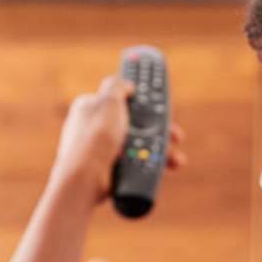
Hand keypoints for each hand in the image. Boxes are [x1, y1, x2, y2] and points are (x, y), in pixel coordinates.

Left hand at [51, 76, 187, 202]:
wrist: (85, 177)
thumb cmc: (95, 137)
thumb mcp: (108, 100)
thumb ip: (118, 86)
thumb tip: (126, 84)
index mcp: (92, 107)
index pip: (121, 98)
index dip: (142, 99)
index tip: (159, 102)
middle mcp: (97, 127)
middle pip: (135, 124)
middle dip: (158, 129)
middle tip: (175, 134)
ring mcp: (103, 149)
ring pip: (138, 146)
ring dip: (160, 151)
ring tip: (174, 158)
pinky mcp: (110, 169)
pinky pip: (136, 164)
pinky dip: (152, 166)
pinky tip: (164, 167)